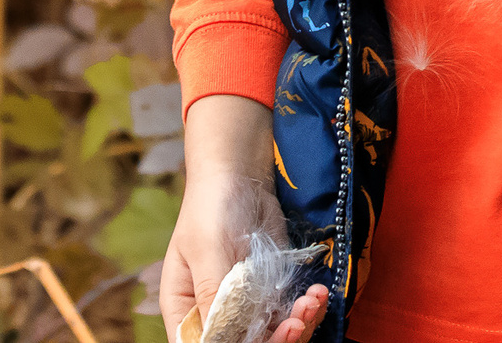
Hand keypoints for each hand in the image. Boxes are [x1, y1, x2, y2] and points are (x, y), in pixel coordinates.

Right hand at [161, 99, 331, 342]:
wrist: (239, 176)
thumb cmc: (211, 207)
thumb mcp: (207, 250)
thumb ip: (212, 295)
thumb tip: (216, 337)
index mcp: (185, 308)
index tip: (263, 338)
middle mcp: (213, 313)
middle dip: (275, 340)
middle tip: (297, 322)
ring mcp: (244, 304)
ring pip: (270, 335)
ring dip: (297, 326)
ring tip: (312, 302)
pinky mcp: (269, 291)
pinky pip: (288, 315)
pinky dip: (306, 310)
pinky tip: (317, 294)